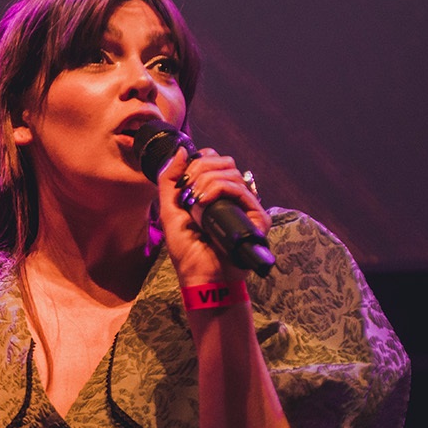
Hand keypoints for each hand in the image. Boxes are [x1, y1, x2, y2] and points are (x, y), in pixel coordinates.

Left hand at [155, 147, 268, 284]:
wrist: (201, 277)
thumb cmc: (188, 251)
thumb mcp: (170, 210)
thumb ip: (170, 180)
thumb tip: (182, 149)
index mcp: (215, 193)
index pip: (214, 160)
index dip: (198, 161)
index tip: (183, 181)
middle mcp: (233, 197)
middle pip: (223, 161)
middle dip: (199, 169)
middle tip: (187, 191)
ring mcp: (246, 205)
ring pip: (231, 172)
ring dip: (206, 181)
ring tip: (195, 202)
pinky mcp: (257, 217)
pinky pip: (240, 188)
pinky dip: (219, 189)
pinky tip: (204, 203)